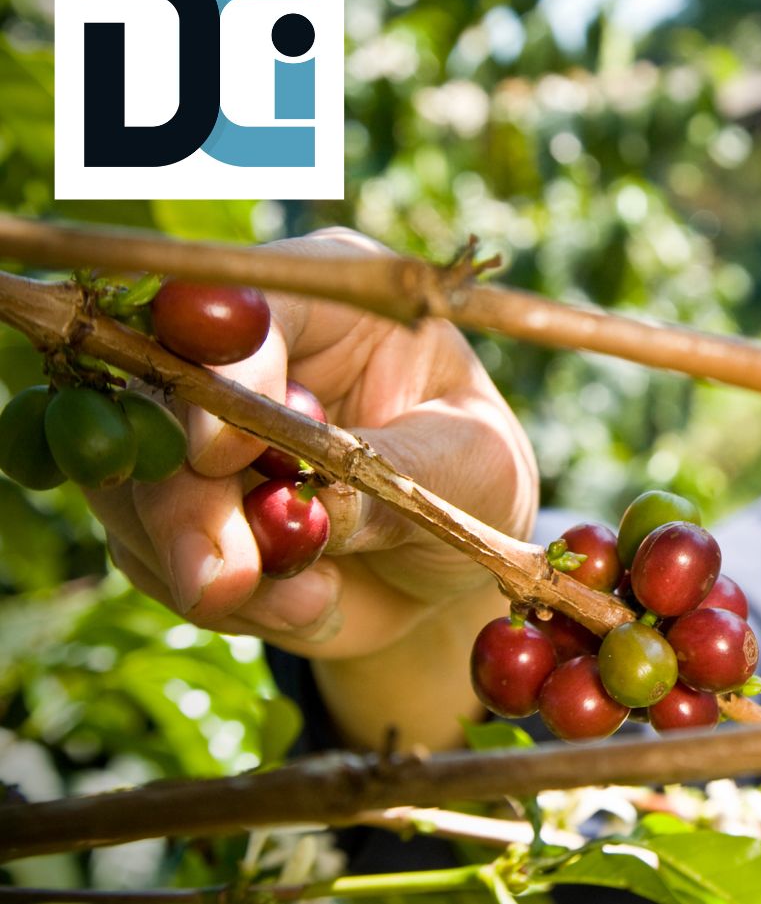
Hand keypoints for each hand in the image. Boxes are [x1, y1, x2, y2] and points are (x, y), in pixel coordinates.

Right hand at [84, 227, 538, 662]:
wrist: (448, 564)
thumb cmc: (476, 481)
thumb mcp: (472, 466)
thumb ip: (397, 473)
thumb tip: (316, 503)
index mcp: (329, 305)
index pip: (244, 310)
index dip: (220, 373)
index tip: (221, 453)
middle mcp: (246, 353)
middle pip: (159, 399)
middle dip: (185, 499)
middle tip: (227, 578)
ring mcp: (195, 429)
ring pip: (134, 483)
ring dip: (199, 561)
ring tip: (307, 603)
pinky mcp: (172, 505)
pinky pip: (146, 552)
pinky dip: (217, 599)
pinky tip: (304, 606)